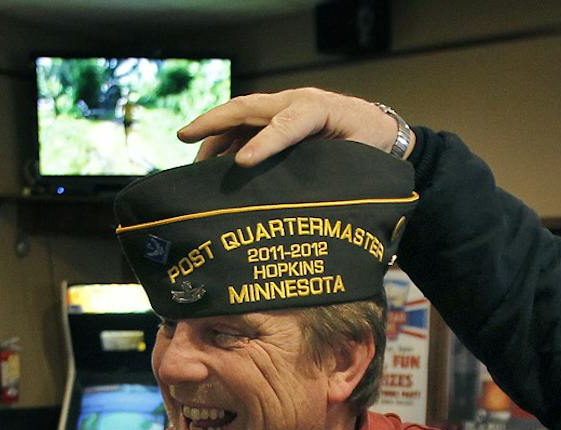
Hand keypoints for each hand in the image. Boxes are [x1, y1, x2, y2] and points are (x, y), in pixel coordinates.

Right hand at [178, 87, 399, 164]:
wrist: (376, 128)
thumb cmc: (369, 143)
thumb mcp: (360, 157)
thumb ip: (335, 167)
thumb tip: (308, 195)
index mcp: (318, 109)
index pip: (287, 124)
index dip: (264, 143)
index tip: (242, 163)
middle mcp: (294, 103)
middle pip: (247, 108)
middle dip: (214, 122)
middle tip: (184, 136)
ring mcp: (281, 110)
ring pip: (239, 119)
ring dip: (213, 137)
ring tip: (193, 166)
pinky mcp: (275, 122)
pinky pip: (244, 130)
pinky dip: (223, 145)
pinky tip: (210, 168)